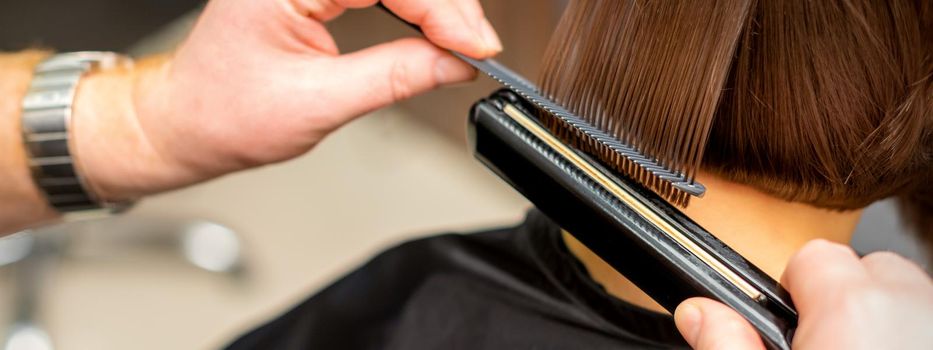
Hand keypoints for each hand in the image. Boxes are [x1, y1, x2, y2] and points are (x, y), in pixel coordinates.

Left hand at [72, 0, 501, 200]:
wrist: (189, 120)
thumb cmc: (225, 113)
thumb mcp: (318, 104)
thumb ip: (394, 76)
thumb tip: (455, 62)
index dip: (441, 10)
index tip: (476, 46)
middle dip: (446, 5)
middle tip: (476, 48)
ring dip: (435, 5)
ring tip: (463, 42)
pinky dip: (415, 5)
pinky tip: (435, 27)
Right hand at [674, 239, 932, 348]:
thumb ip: (727, 344)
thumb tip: (696, 312)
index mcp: (852, 311)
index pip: (812, 257)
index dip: (791, 293)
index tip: (788, 329)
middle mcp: (910, 307)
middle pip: (868, 271)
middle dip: (844, 304)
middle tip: (825, 348)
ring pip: (906, 298)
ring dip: (884, 322)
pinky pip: (927, 320)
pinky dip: (911, 335)